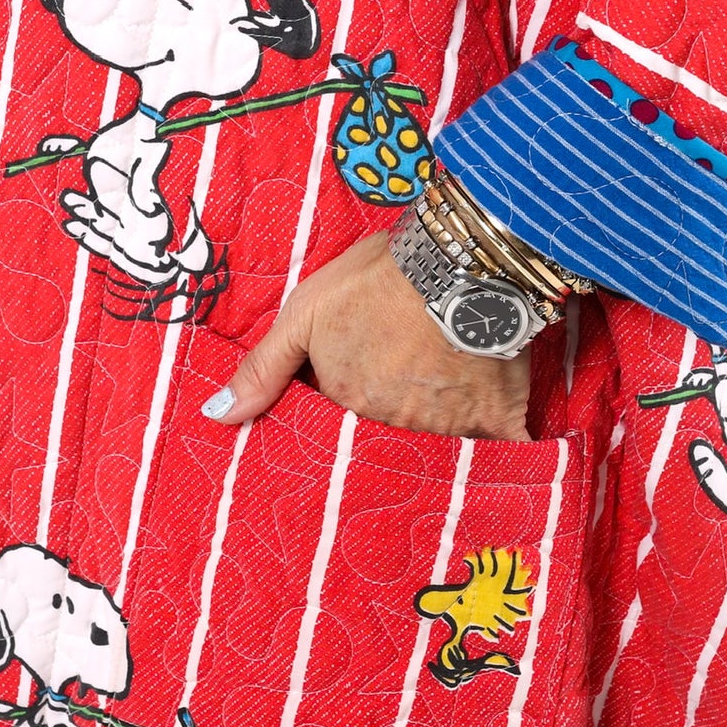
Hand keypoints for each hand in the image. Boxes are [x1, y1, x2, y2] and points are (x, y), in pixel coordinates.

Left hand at [201, 233, 531, 441]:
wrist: (457, 259)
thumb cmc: (376, 280)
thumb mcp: (304, 312)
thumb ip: (264, 368)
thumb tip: (216, 417)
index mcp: (347, 403)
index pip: (340, 423)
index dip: (347, 410)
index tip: (356, 399)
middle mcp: (393, 426)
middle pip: (389, 437)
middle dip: (392, 425)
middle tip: (403, 396)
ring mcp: (447, 426)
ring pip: (439, 443)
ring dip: (440, 433)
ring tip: (448, 407)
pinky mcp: (496, 417)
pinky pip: (502, 452)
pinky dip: (505, 458)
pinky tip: (510, 468)